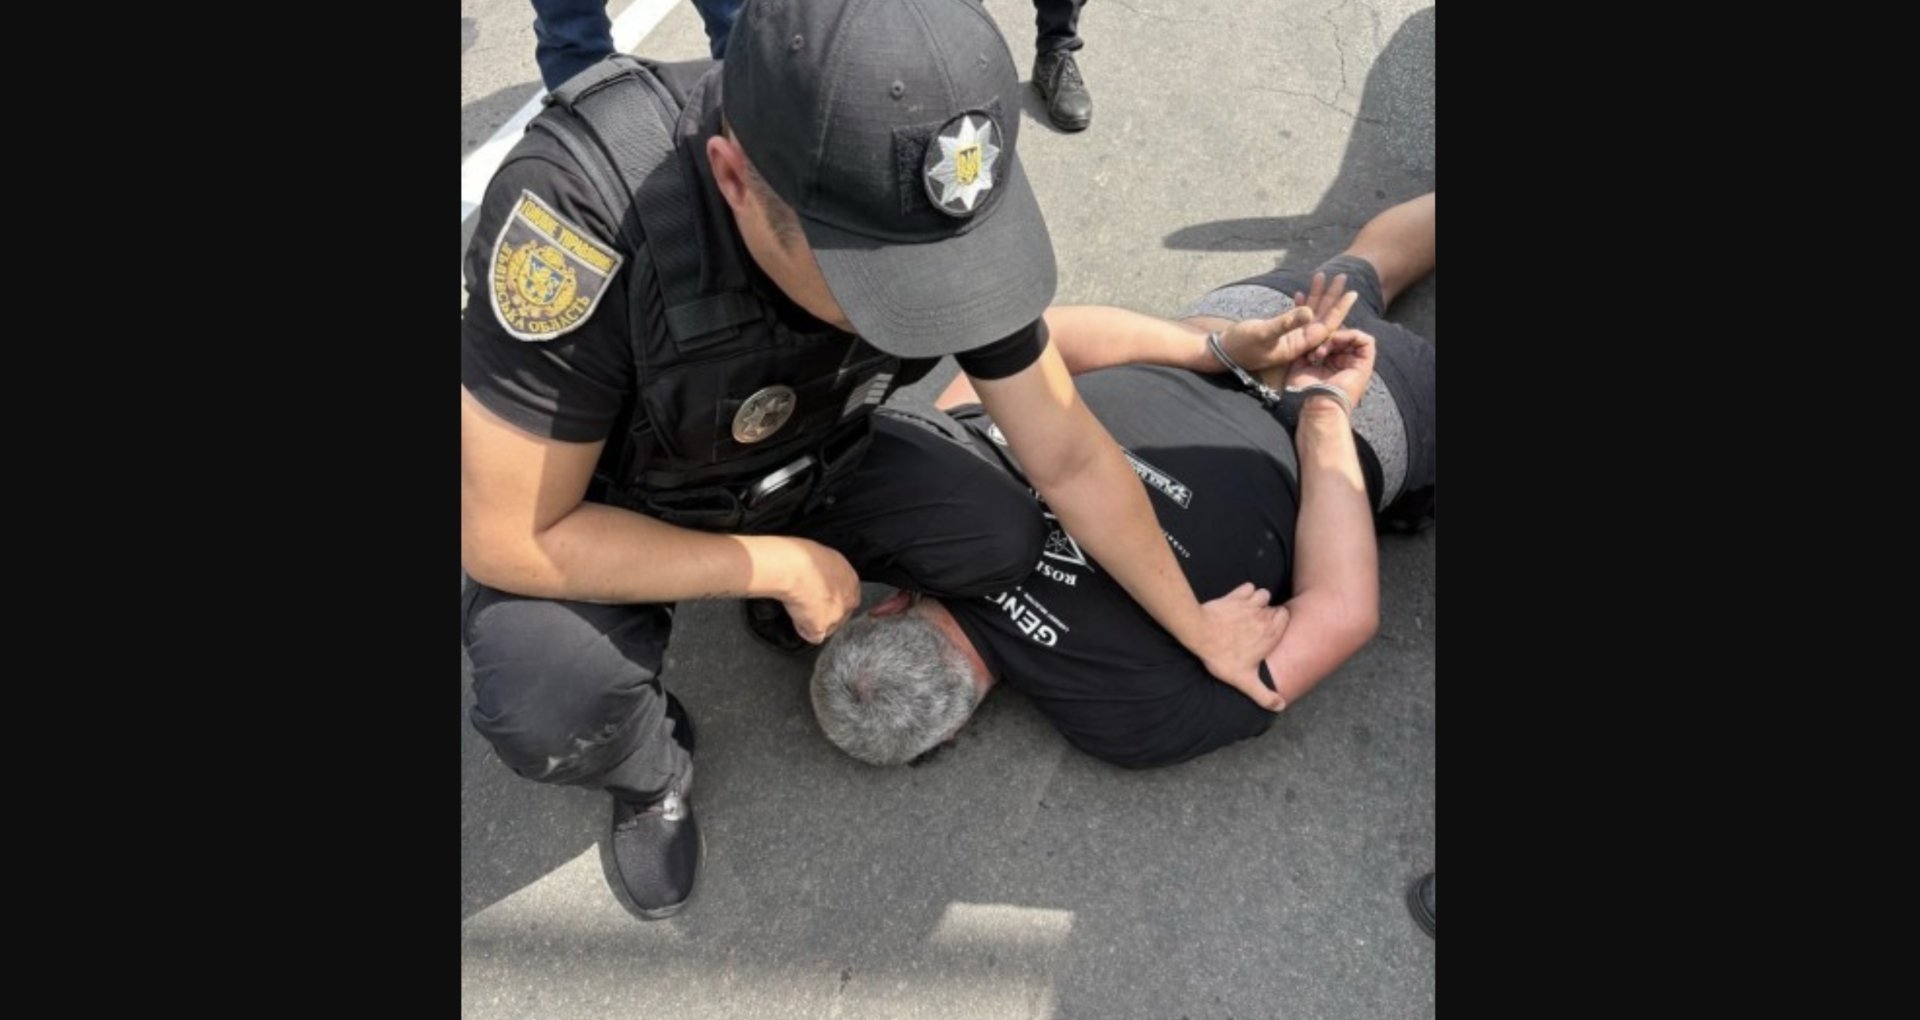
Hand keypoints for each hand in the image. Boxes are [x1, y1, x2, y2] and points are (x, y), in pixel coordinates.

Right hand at [776, 538, 861, 643]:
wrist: (794, 568)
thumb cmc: (804, 556)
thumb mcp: (826, 557)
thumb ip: (830, 572)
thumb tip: (821, 577)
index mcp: (851, 580)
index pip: (848, 597)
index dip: (833, 599)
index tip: (821, 597)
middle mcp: (848, 599)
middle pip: (841, 615)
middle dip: (827, 614)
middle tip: (809, 605)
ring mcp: (836, 616)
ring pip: (829, 628)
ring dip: (815, 622)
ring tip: (800, 608)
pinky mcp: (821, 627)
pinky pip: (813, 636)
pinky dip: (803, 630)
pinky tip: (796, 617)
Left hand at [1195, 582, 1292, 710]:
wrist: (1200, 634)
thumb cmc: (1223, 657)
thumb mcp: (1245, 681)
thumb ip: (1264, 695)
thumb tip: (1281, 706)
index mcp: (1272, 634)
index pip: (1286, 618)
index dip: (1280, 623)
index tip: (1271, 631)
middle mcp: (1264, 616)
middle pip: (1275, 608)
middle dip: (1270, 614)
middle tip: (1258, 626)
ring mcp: (1250, 604)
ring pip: (1263, 595)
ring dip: (1259, 601)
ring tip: (1249, 612)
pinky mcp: (1234, 596)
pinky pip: (1248, 587)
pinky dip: (1245, 591)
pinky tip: (1238, 600)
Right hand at [1218, 277, 1359, 372]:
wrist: (1223, 352)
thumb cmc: (1241, 344)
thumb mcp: (1264, 333)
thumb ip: (1286, 323)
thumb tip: (1309, 311)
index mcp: (1299, 345)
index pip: (1326, 326)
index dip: (1339, 309)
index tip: (1352, 293)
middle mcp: (1298, 342)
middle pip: (1321, 317)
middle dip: (1332, 297)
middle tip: (1343, 276)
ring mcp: (1289, 338)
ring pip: (1309, 314)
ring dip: (1317, 296)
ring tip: (1324, 275)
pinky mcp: (1279, 333)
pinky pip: (1295, 316)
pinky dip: (1299, 303)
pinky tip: (1301, 291)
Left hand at [1284, 328, 1376, 409]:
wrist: (1317, 405)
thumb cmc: (1306, 392)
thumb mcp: (1299, 366)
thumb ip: (1305, 350)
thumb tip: (1308, 338)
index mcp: (1330, 365)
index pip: (1330, 340)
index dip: (1319, 338)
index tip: (1306, 346)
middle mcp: (1344, 364)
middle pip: (1340, 337)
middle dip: (1325, 337)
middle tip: (1314, 348)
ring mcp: (1355, 364)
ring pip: (1351, 337)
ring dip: (1335, 337)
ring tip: (1322, 349)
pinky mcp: (1365, 365)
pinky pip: (1366, 341)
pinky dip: (1350, 335)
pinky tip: (1335, 342)